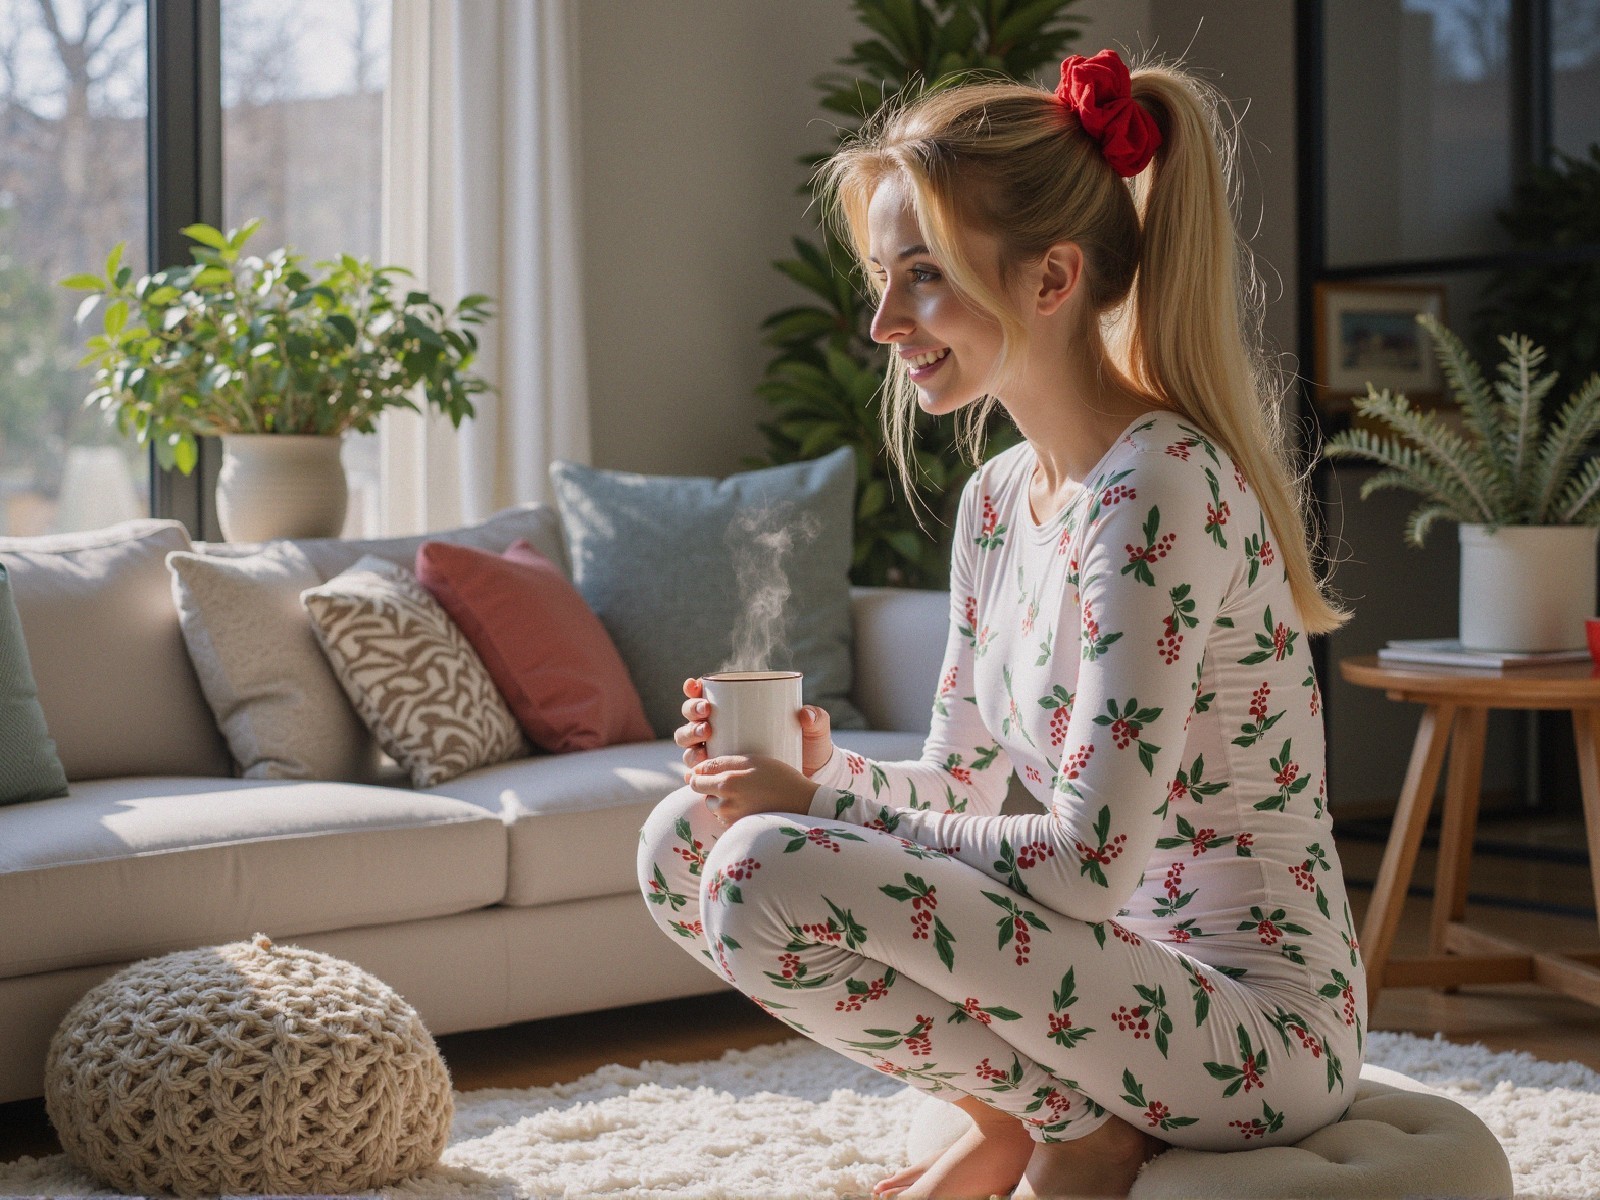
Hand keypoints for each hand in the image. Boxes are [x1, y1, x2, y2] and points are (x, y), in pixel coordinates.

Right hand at [676, 677, 836, 779]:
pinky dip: (692, 773)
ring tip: (706, 736)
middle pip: (691, 718)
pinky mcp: (719, 778)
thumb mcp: (813, 732)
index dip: (693, 689)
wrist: (809, 780)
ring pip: (689, 744)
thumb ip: (816, 720)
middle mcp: (719, 731)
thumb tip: (805, 714)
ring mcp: (716, 755)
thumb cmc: (807, 748)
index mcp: (734, 712)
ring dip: (690, 738)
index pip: (704, 696)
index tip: (696, 685)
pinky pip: (697, 776)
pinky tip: (695, 772)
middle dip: (692, 712)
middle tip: (707, 715)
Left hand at [685, 753, 816, 823]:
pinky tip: (748, 804)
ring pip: (713, 805)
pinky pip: (724, 818)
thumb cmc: (779, 777)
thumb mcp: (752, 760)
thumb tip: (692, 771)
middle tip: (732, 780)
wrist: (801, 805)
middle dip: (710, 785)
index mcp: (726, 783)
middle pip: (702, 793)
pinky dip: (731, 811)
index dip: (700, 772)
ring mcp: (731, 819)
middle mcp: (724, 803)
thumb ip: (720, 763)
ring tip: (744, 792)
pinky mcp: (738, 829)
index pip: (696, 778)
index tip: (710, 770)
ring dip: (721, 799)